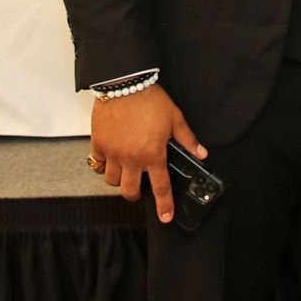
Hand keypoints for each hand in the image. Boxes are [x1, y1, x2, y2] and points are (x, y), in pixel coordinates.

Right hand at [90, 84, 205, 223]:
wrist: (124, 83)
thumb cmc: (150, 99)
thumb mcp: (175, 118)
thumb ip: (187, 139)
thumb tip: (201, 153)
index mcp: (153, 154)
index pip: (160, 187)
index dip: (164, 205)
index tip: (165, 217)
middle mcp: (132, 158)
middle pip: (130, 191)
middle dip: (136, 195)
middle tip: (140, 188)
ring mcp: (114, 153)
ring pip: (112, 181)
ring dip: (120, 179)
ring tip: (127, 170)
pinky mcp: (99, 144)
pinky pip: (99, 164)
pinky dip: (105, 165)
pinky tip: (112, 157)